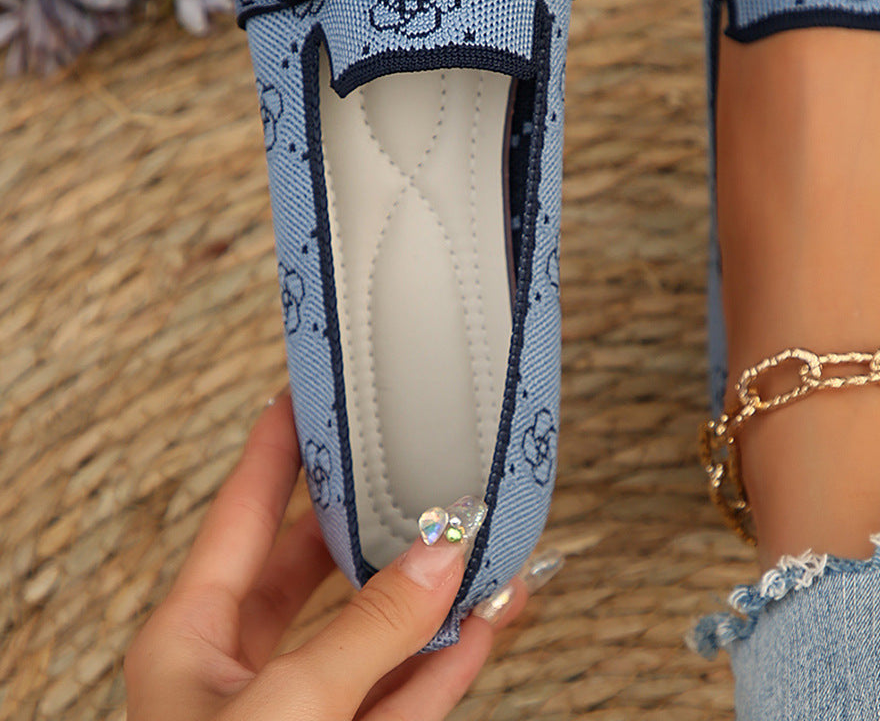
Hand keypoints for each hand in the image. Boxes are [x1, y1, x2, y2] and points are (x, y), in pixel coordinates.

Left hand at [125, 394, 529, 719]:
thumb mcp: (281, 717)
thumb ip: (366, 636)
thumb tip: (442, 560)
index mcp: (192, 641)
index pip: (246, 512)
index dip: (281, 445)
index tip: (314, 386)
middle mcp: (246, 672)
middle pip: (320, 564)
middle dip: (377, 516)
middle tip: (422, 456)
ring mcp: (305, 717)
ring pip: (379, 629)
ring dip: (435, 587)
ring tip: (484, 533)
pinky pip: (411, 692)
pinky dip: (455, 655)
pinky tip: (493, 614)